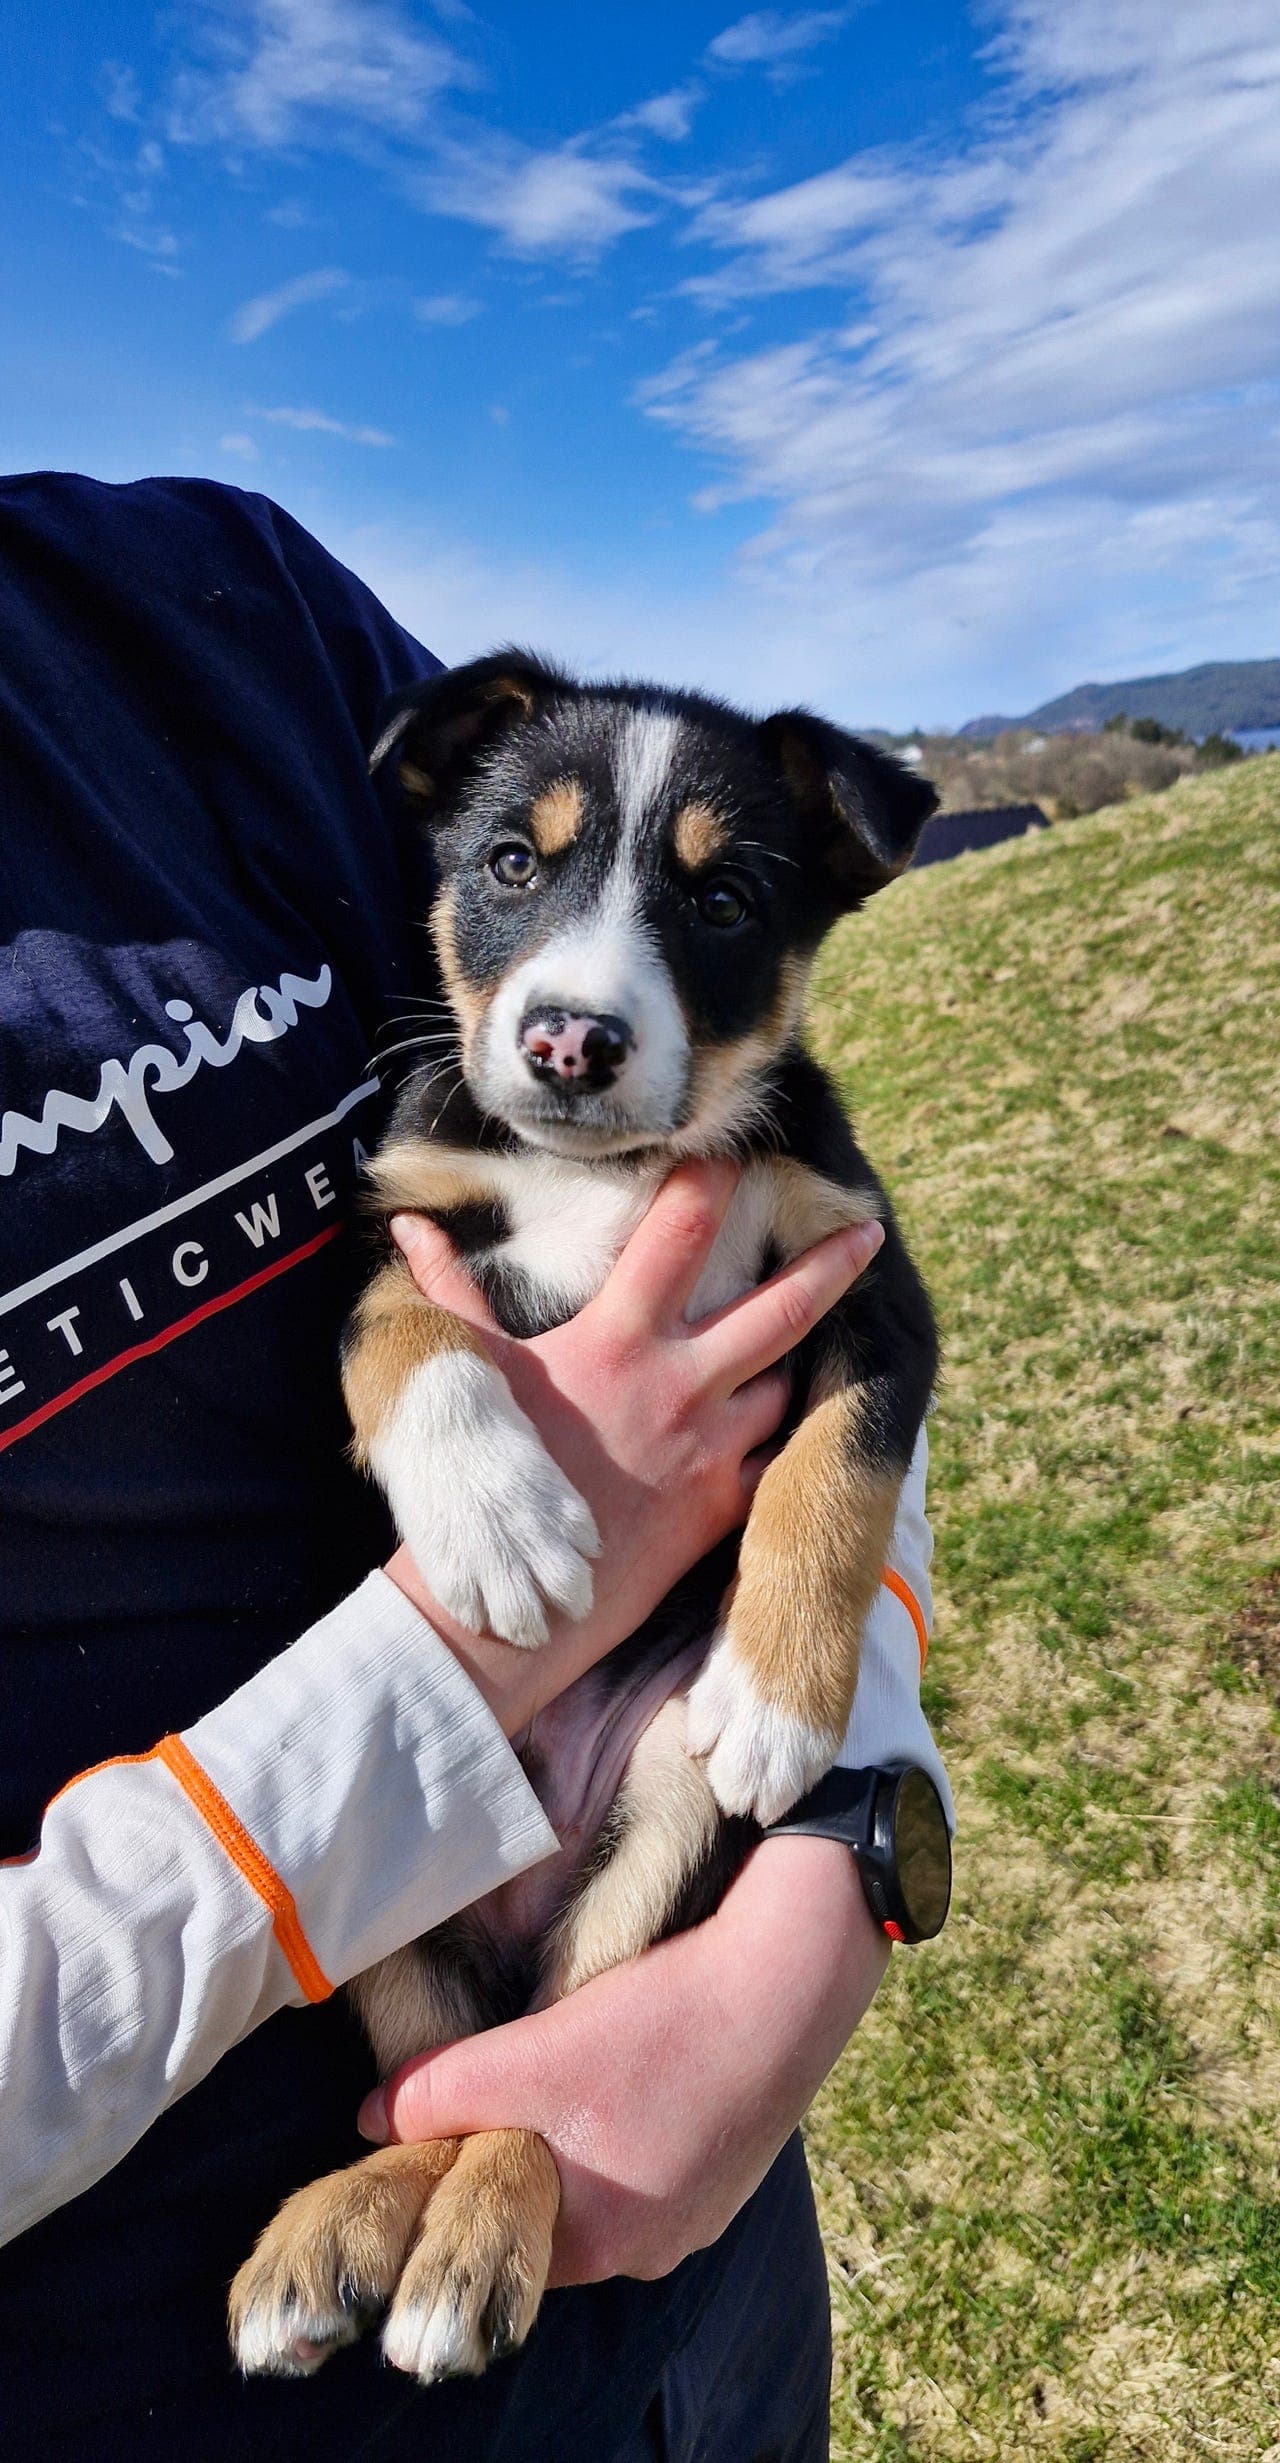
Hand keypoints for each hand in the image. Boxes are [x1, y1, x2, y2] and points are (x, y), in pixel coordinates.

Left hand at [357, 1833, 889, 2282]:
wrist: (794, 1977)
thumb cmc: (663, 2022)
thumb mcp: (534, 2054)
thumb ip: (440, 2094)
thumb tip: (367, 2120)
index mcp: (602, 2243)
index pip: (502, 2233)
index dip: (466, 2180)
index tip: (450, 2128)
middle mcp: (655, 2247)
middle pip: (553, 2209)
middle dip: (523, 2152)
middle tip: (509, 2079)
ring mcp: (702, 2210)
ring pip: (604, 2179)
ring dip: (577, 2132)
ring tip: (570, 2059)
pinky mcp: (731, 2165)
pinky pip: (655, 2156)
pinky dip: (631, 2118)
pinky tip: (632, 2059)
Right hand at [386, 1161, 882, 1734]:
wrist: (511, 1591)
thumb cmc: (484, 1478)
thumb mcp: (470, 1373)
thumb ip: (449, 1289)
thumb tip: (408, 1225)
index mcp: (620, 1338)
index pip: (682, 1232)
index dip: (715, 1180)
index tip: (739, 1152)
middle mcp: (681, 1383)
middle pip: (785, 1307)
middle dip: (834, 1262)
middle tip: (872, 1228)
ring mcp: (711, 1447)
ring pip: (785, 1383)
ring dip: (793, 1361)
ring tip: (811, 1339)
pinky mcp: (723, 1507)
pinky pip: (777, 1460)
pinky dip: (785, 1437)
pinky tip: (794, 1422)